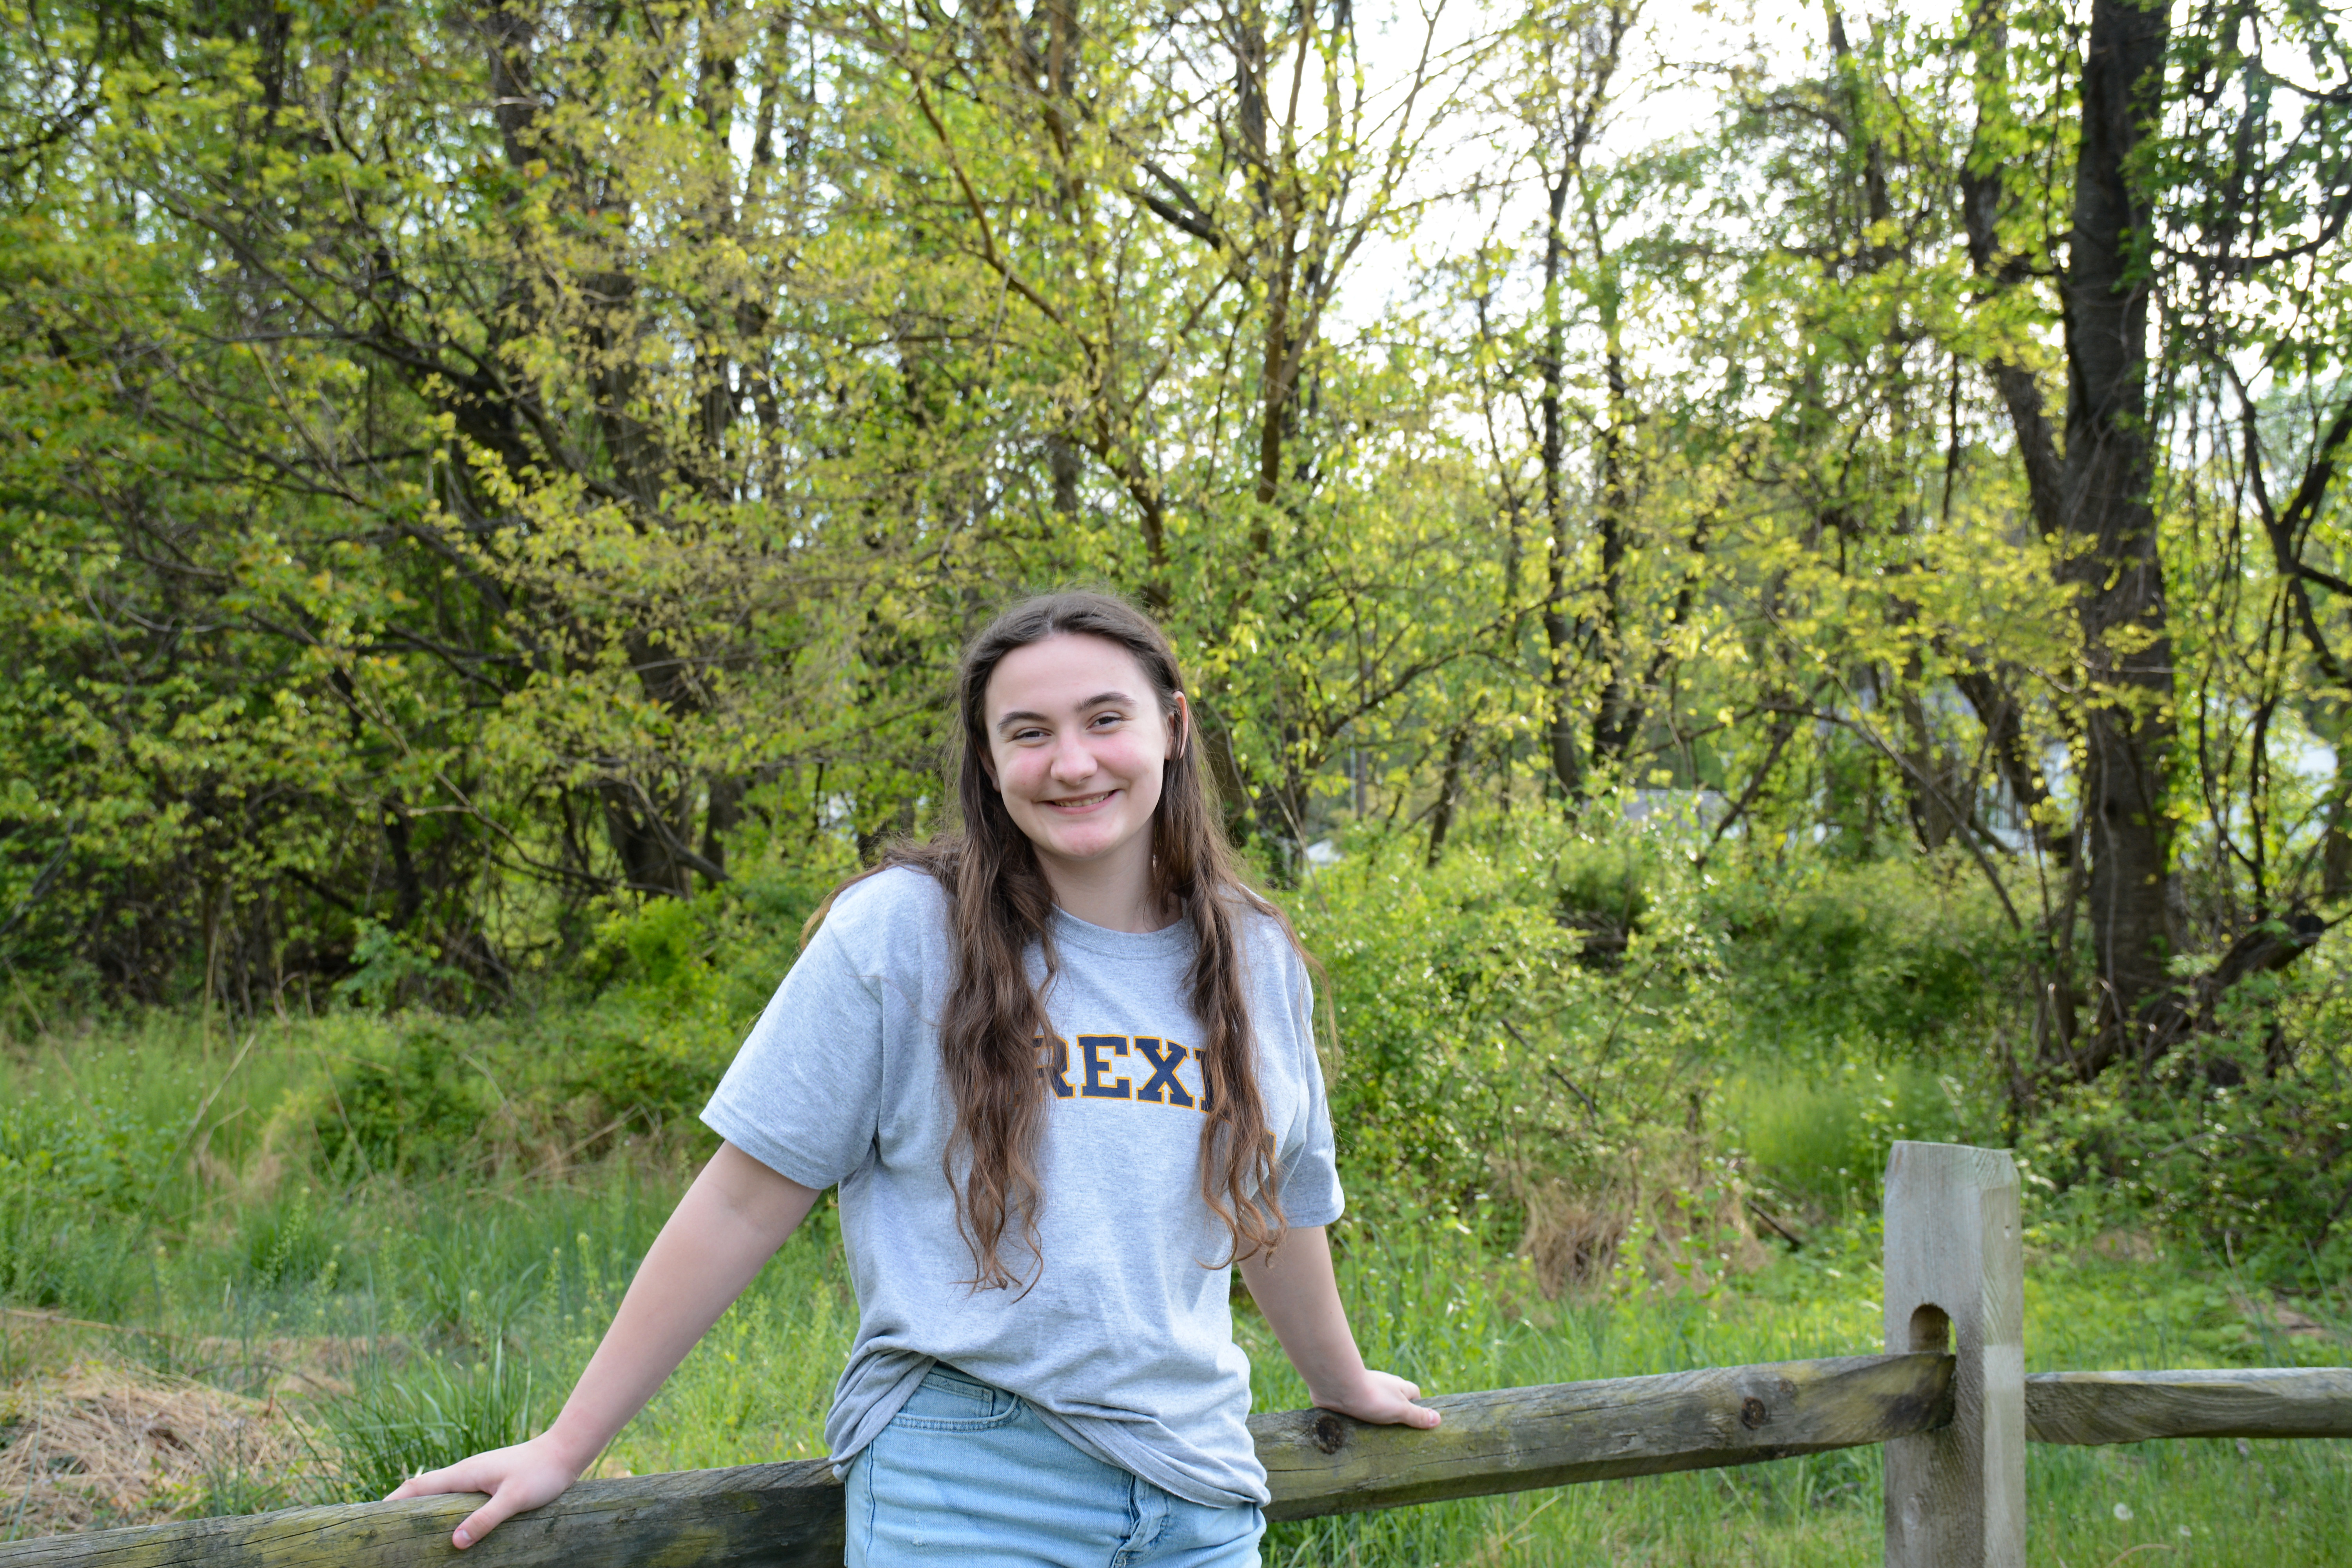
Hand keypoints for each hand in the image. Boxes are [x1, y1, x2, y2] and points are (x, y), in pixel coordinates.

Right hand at [384, 1431, 592, 1548]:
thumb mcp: (513, 1499)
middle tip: (385, 1530)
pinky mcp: (489, 1480)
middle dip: (403, 1506)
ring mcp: (477, 1475)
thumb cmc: (541, 1473)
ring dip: (423, 1507)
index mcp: (465, 1473)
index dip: (395, 1499)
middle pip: (425, 1489)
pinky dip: (443, 1507)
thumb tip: (455, 1543)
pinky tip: (446, 1523)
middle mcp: (467, 1471)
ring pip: (441, 1492)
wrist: (565, 1451)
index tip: (374, 1515)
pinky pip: (457, 1494)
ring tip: (409, 1531)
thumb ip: (485, 1520)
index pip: (420, 1486)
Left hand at [1311, 1368, 1441, 1429]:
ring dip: (1378, 1417)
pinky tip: (1361, 1429)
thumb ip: (1417, 1415)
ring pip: (1378, 1405)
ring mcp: (1367, 1389)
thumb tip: (1438, 1419)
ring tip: (1379, 1436)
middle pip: (1396, 1401)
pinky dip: (1363, 1416)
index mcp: (1400, 1386)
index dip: (1417, 1409)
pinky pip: (1361, 1408)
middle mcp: (1385, 1385)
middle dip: (1397, 1415)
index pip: (1415, 1396)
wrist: (1338, 1387)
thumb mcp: (1400, 1410)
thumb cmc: (1373, 1397)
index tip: (1416, 1426)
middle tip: (1398, 1436)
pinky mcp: (1351, 1395)